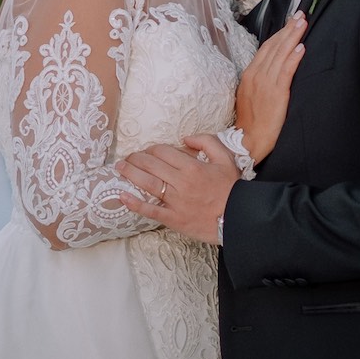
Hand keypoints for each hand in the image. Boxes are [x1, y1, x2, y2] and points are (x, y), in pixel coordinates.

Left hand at [116, 138, 240, 244]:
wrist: (240, 220)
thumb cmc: (232, 189)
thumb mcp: (225, 159)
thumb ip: (207, 142)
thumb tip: (185, 138)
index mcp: (192, 167)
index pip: (163, 152)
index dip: (151, 149)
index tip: (147, 151)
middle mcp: (182, 183)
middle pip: (151, 165)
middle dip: (136, 158)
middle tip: (127, 157)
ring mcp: (176, 202)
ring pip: (148, 184)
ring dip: (130, 174)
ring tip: (120, 168)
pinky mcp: (174, 219)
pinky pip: (151, 211)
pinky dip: (135, 204)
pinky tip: (122, 196)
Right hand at [236, 11, 306, 163]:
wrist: (248, 140)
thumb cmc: (250, 121)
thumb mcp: (249, 95)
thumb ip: (258, 80)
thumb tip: (269, 68)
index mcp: (249, 74)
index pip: (266, 48)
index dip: (279, 33)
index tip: (290, 22)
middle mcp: (256, 75)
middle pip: (274, 46)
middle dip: (288, 29)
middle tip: (300, 15)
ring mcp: (266, 83)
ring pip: (280, 54)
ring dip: (293, 37)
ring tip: (303, 24)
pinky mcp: (276, 94)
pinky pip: (285, 72)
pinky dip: (293, 58)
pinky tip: (300, 47)